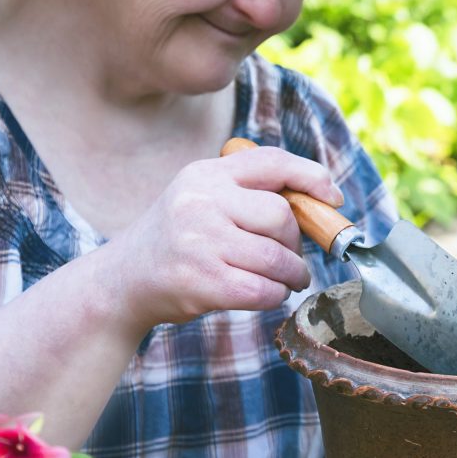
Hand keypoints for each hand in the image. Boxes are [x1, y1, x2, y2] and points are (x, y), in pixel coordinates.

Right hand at [105, 147, 343, 329]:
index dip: (311, 177)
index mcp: (205, 175)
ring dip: (292, 274)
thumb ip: (248, 192)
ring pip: (277, 258)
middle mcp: (201, 201)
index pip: (271, 162)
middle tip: (292, 258)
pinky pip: (263, 289)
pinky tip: (266, 293)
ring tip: (286, 279)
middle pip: (281, 216)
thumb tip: (318, 201)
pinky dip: (275, 295)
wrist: (123, 280)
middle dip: (296, 242)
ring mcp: (200, 242)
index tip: (332, 197)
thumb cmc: (178, 240)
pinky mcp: (203, 281)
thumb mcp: (201, 198)